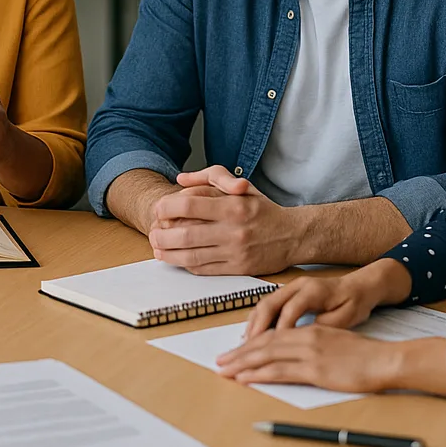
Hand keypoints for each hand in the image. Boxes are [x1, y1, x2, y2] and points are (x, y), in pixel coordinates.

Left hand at [145, 165, 298, 274]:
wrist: (294, 235)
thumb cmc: (263, 209)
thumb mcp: (240, 186)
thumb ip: (209, 177)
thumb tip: (180, 179)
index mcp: (233, 205)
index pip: (189, 204)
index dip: (167, 207)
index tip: (158, 210)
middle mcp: (234, 229)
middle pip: (185, 234)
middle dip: (161, 235)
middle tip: (152, 233)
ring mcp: (236, 251)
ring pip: (191, 255)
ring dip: (168, 254)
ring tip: (157, 249)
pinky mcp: (239, 269)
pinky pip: (204, 269)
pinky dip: (186, 265)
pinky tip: (177, 259)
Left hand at [215, 322, 404, 392]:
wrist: (385, 359)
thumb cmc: (365, 355)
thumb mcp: (335, 342)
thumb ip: (314, 345)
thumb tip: (296, 355)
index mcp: (309, 331)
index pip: (272, 336)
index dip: (250, 344)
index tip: (235, 352)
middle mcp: (305, 338)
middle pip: (263, 344)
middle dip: (239, 353)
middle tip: (220, 361)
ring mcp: (309, 353)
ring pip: (266, 356)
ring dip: (242, 364)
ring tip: (224, 370)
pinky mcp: (315, 369)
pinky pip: (280, 371)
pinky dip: (258, 374)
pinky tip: (245, 378)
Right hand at [241, 275, 380, 340]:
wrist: (359, 287)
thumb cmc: (355, 302)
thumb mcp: (347, 317)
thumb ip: (324, 327)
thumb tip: (303, 339)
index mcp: (313, 290)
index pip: (290, 310)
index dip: (280, 330)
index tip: (272, 350)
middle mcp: (297, 286)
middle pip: (269, 304)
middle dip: (256, 328)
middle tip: (246, 349)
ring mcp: (290, 288)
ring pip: (264, 304)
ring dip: (253, 325)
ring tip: (245, 346)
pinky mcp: (288, 294)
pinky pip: (267, 306)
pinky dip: (258, 322)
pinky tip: (253, 337)